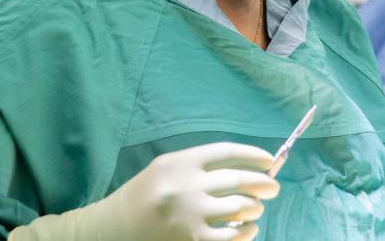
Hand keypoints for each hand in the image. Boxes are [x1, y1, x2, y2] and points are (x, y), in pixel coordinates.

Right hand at [12, 142, 279, 240]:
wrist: (111, 229)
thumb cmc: (144, 197)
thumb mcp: (166, 170)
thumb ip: (201, 166)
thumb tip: (249, 166)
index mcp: (178, 163)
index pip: (227, 152)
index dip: (254, 155)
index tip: (271, 160)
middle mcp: (185, 186)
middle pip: (239, 180)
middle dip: (263, 183)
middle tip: (273, 188)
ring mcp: (189, 216)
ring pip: (241, 208)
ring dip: (255, 209)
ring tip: (255, 210)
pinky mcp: (192, 240)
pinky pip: (232, 236)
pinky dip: (246, 232)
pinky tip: (246, 229)